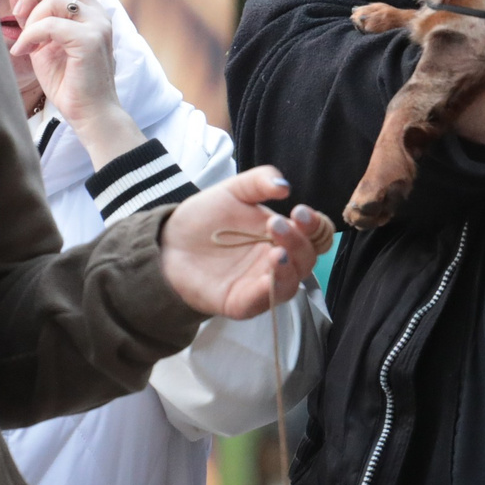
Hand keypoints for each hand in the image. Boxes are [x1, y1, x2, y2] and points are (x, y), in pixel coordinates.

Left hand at [5, 0, 142, 164]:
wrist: (90, 114)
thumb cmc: (68, 83)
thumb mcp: (45, 44)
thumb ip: (36, 20)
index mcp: (89, 11)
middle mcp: (98, 13)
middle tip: (14, 11)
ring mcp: (97, 25)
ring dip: (29, 19)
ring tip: (23, 42)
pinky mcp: (90, 41)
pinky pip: (50, 25)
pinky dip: (30, 36)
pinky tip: (23, 52)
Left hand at [159, 168, 330, 318]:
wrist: (168, 242)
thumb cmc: (204, 219)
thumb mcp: (232, 190)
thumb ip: (258, 181)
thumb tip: (285, 186)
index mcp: (282, 235)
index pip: (314, 235)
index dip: (316, 226)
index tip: (301, 212)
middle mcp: (277, 261)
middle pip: (308, 259)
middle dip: (300, 242)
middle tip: (276, 224)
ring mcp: (261, 284)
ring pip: (293, 284)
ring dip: (290, 266)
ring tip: (275, 249)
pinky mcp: (242, 302)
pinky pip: (265, 301)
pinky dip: (272, 287)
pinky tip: (268, 269)